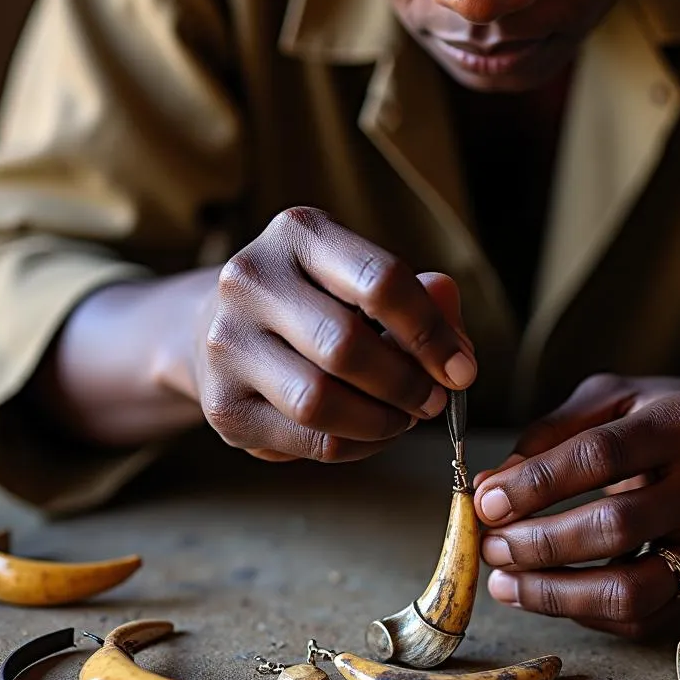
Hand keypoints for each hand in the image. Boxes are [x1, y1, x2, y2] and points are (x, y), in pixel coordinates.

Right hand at [194, 207, 475, 461]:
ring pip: (320, 403)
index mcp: (298, 233)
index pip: (380, 280)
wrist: (218, 330)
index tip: (462, 369)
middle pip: (346, 346)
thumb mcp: (366, 282)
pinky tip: (369, 434)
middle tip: (434, 402)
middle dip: (406, 384)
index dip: (431, 332)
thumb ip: (423, 302)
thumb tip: (457, 346)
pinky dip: (355, 446)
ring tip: (402, 419)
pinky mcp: (221, 407)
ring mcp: (226, 345)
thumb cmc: (316, 304)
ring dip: (381, 422)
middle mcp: (250, 280)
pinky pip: (307, 440)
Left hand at [471, 374, 679, 637]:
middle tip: (490, 545)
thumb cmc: (669, 415)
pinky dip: (585, 613)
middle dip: (538, 543)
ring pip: (632, 590)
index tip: (486, 501)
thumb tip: (490, 487)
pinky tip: (548, 593)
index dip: (536, 484)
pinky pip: (644, 618)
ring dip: (555, 594)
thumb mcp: (613, 398)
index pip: (600, 457)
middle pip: (614, 527)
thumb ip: (551, 435)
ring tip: (505, 582)